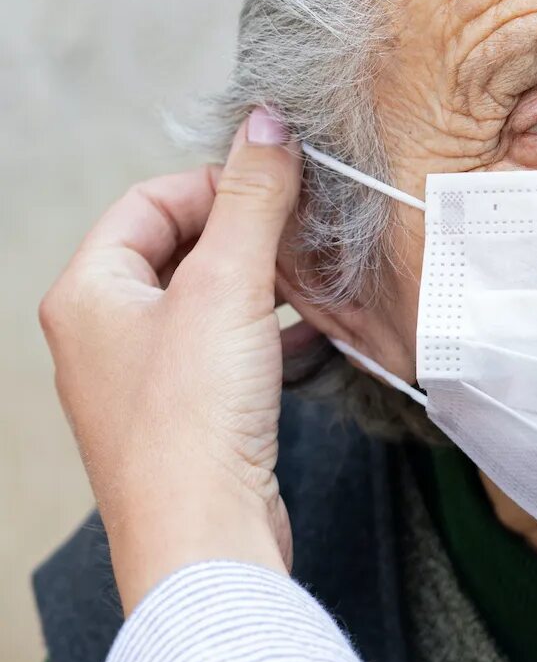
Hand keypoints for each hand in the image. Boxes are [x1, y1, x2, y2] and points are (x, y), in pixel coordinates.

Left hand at [40, 109, 302, 612]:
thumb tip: (268, 123)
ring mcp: (144, 380)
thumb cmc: (193, 422)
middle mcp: (103, 334)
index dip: (219, 183)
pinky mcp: (188, 419)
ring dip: (269, 286)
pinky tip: (320, 340)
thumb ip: (253, 199)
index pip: (150, 201)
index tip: (282, 188)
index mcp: (88, 293)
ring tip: (322, 283)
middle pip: (181, 249)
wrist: (204, 538)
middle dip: (251, 236)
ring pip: (211, 303)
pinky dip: (274, 336)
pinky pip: (230, 353)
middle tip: (310, 233)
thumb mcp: (228, 288)